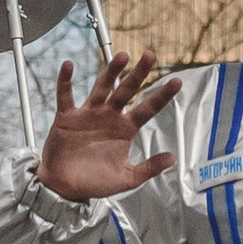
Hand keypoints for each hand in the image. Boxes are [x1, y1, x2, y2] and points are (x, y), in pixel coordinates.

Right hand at [36, 52, 181, 202]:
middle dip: (138, 74)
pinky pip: (66, 96)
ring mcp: (89, 115)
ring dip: (111, 72)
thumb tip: (172, 158)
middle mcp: (109, 117)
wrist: (65, 187)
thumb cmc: (96, 183)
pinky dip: (66, 81)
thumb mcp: (127, 178)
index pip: (148, 108)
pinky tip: (69, 65)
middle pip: (126, 91)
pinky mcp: (67, 117)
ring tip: (122, 56)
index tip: (177, 81)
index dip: (162, 95)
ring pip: (102, 88)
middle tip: (150, 56)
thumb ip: (149, 168)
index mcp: (125, 130)